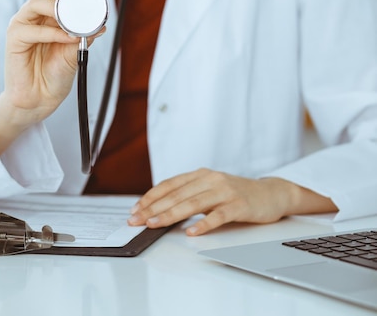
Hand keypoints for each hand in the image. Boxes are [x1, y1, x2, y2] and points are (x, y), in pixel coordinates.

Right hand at [0, 0, 104, 152]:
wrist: (39, 100)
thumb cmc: (54, 75)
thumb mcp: (75, 52)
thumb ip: (85, 36)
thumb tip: (100, 23)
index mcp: (47, 14)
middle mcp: (33, 15)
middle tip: (77, 0)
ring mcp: (22, 25)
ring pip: (37, 3)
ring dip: (60, 11)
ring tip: (74, 26)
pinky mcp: (14, 40)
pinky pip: (31, 30)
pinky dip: (53, 33)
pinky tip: (66, 40)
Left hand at [127, 168, 336, 235]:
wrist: (272, 193)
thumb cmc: (236, 194)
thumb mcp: (209, 189)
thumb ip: (188, 195)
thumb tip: (158, 209)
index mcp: (200, 175)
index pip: (169, 185)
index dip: (150, 197)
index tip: (135, 210)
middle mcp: (210, 179)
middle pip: (176, 195)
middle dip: (153, 209)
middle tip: (137, 221)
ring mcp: (225, 191)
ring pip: (192, 204)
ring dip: (170, 215)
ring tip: (155, 225)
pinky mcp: (238, 205)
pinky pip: (218, 216)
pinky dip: (204, 225)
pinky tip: (191, 232)